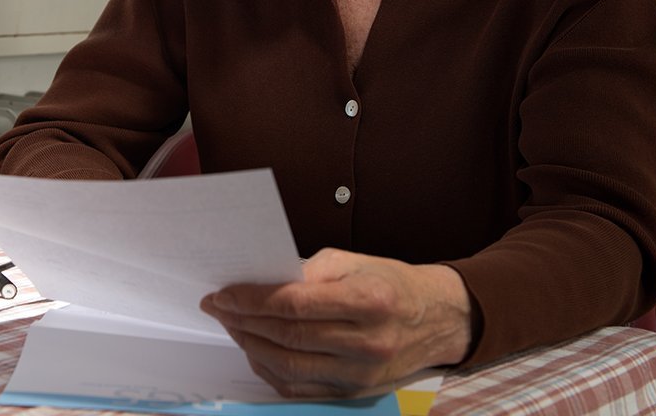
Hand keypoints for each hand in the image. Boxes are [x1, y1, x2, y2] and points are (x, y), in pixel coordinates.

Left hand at [199, 248, 473, 398]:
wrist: (438, 320)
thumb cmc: (391, 283)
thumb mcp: (353, 261)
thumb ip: (307, 272)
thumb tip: (259, 281)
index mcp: (370, 301)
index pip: (296, 305)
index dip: (252, 300)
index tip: (223, 293)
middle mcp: (369, 343)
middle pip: (290, 338)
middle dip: (244, 322)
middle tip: (218, 307)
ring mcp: (363, 375)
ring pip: (290, 368)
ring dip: (251, 346)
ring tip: (232, 325)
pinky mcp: (356, 393)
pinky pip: (300, 388)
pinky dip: (270, 370)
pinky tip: (255, 349)